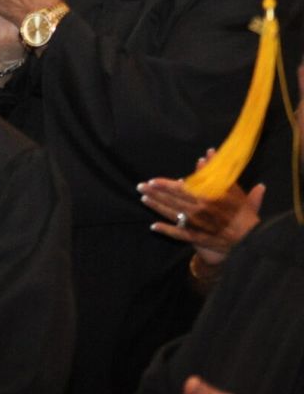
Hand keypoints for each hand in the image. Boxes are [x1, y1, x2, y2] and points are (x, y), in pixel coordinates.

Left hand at [140, 158, 264, 268]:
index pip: (181, 190)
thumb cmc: (244, 214)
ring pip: (172, 215)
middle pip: (172, 201)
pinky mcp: (198, 238)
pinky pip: (179, 234)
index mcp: (207, 199)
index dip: (165, 186)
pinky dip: (166, 230)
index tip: (152, 181)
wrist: (253, 239)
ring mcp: (197, 225)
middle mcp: (199, 211)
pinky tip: (153, 226)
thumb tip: (208, 154)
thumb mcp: (235, 191)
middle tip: (140, 187)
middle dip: (155, 193)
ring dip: (156, 207)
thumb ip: (219, 172)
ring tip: (144, 199)